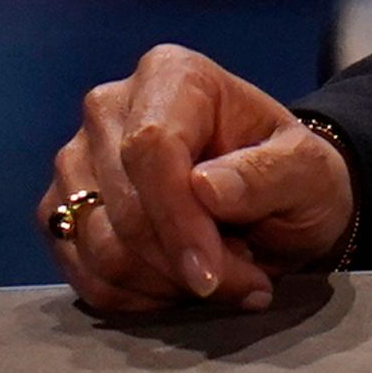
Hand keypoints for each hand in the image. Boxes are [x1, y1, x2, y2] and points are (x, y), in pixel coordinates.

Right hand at [36, 44, 354, 315]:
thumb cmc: (292, 176)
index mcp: (173, 75)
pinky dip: (134, 296)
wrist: (274, 201)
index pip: (152, 149)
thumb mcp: (309, 172)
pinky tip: (179, 286)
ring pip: (98, 247)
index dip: (177, 221)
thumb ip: (269, 176)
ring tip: (219, 277)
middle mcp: (110, 108)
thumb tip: (205, 188)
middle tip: (243, 282)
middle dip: (181, 263)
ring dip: (163, 283)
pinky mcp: (62, 209)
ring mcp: (77, 160)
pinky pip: (82, 273)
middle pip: (122, 206)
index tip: (211, 275)